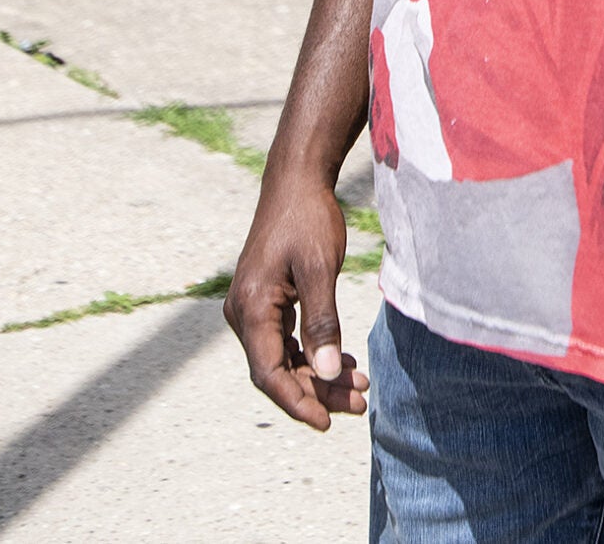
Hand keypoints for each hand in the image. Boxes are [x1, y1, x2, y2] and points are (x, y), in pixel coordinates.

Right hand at [224, 172, 368, 430]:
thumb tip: (326, 373)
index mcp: (251, 309)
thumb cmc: (307, 220)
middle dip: (318, 391)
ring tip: (359, 385)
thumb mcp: (319, 270)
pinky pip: (286, 342)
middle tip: (360, 402)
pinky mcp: (266, 302)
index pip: (269, 374)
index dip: (298, 403)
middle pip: (278, 371)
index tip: (328, 422)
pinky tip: (344, 362)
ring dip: (318, 376)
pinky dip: (313, 355)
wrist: (296, 181)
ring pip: (284, 359)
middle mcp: (243, 313)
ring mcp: (253, 308)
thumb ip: (322, 323)